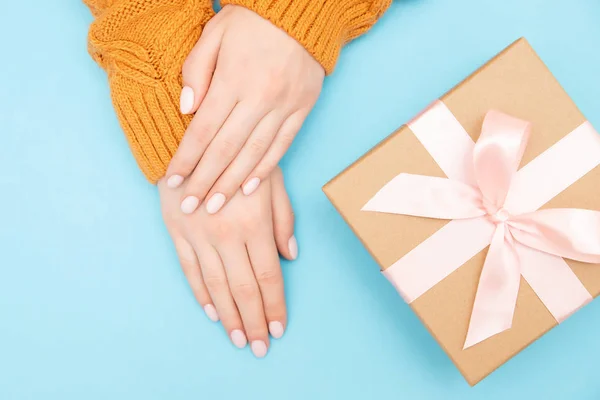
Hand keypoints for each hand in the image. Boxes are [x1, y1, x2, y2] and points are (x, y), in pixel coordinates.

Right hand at [159, 167, 296, 356]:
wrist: (187, 137)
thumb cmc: (239, 156)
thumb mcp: (271, 179)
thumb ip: (284, 218)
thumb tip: (290, 254)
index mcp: (253, 223)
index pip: (268, 276)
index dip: (275, 305)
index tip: (280, 327)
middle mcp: (225, 235)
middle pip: (244, 288)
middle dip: (254, 321)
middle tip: (260, 346)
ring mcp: (198, 236)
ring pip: (216, 286)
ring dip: (229, 317)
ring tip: (239, 339)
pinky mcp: (176, 233)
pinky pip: (190, 271)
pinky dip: (201, 294)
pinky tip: (212, 312)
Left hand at [165, 5, 323, 214]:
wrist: (301, 10)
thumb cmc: (251, 21)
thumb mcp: (214, 33)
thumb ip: (196, 71)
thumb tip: (187, 111)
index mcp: (233, 78)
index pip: (204, 129)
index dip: (187, 158)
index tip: (172, 181)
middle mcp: (260, 97)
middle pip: (227, 149)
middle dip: (205, 181)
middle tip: (191, 208)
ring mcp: (284, 106)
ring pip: (254, 153)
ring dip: (232, 183)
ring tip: (216, 205)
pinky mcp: (302, 110)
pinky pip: (282, 146)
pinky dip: (264, 169)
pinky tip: (249, 188)